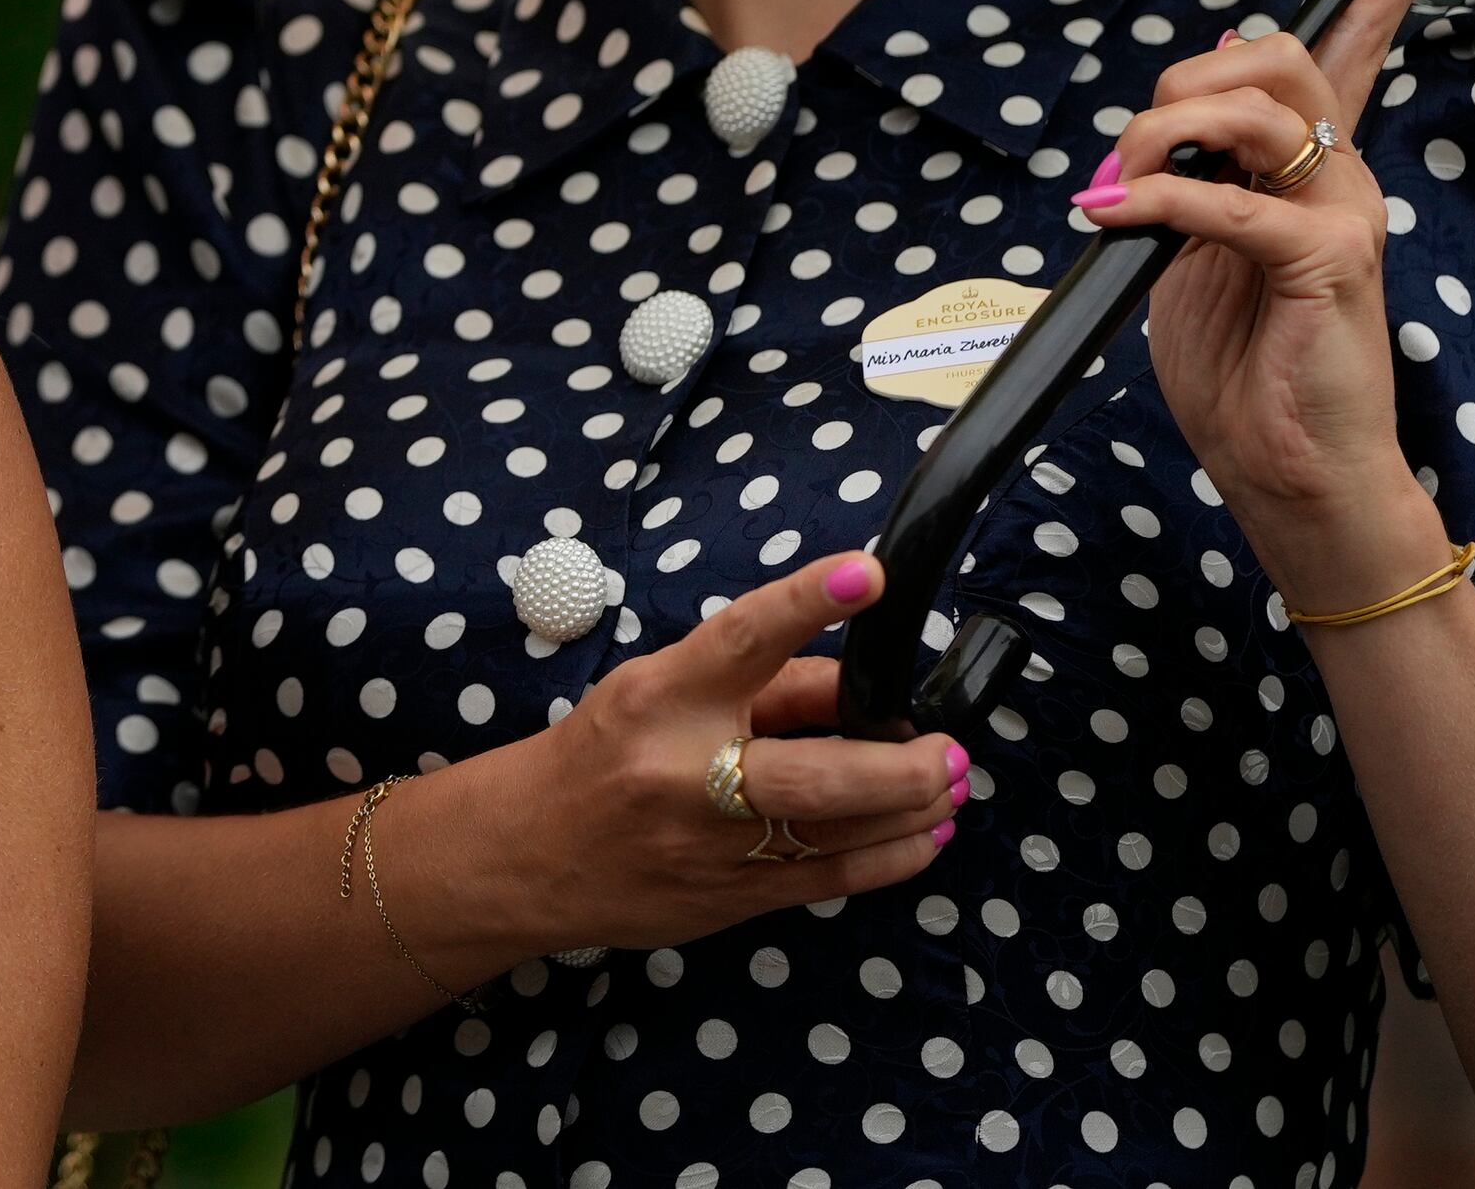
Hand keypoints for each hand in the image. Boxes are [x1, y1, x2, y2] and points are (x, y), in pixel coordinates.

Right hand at [396, 552, 962, 958]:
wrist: (525, 855)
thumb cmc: (602, 754)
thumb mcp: (658, 689)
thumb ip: (758, 683)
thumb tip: (856, 684)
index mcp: (661, 698)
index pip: (741, 638)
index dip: (805, 602)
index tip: (866, 574)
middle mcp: (686, 773)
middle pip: (814, 774)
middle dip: (901, 766)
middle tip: (947, 748)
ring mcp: (711, 846)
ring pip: (837, 833)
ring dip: (913, 807)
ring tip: (949, 782)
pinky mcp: (731, 899)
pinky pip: (832, 878)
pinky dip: (893, 855)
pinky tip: (925, 833)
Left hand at [1078, 0, 1457, 609]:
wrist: (1290, 478)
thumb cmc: (1245, 373)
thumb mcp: (1196, 259)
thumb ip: (1194, 185)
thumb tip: (1165, 128)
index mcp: (1317, 171)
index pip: (1359, 51)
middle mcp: (1345, 178)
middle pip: (1278, 55)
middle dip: (1184, 80)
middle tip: (1136, 155)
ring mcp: (1346, 217)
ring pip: (1255, 107)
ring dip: (1162, 133)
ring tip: (1121, 190)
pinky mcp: (1329, 263)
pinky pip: (1228, 201)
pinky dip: (1156, 202)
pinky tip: (1113, 219)